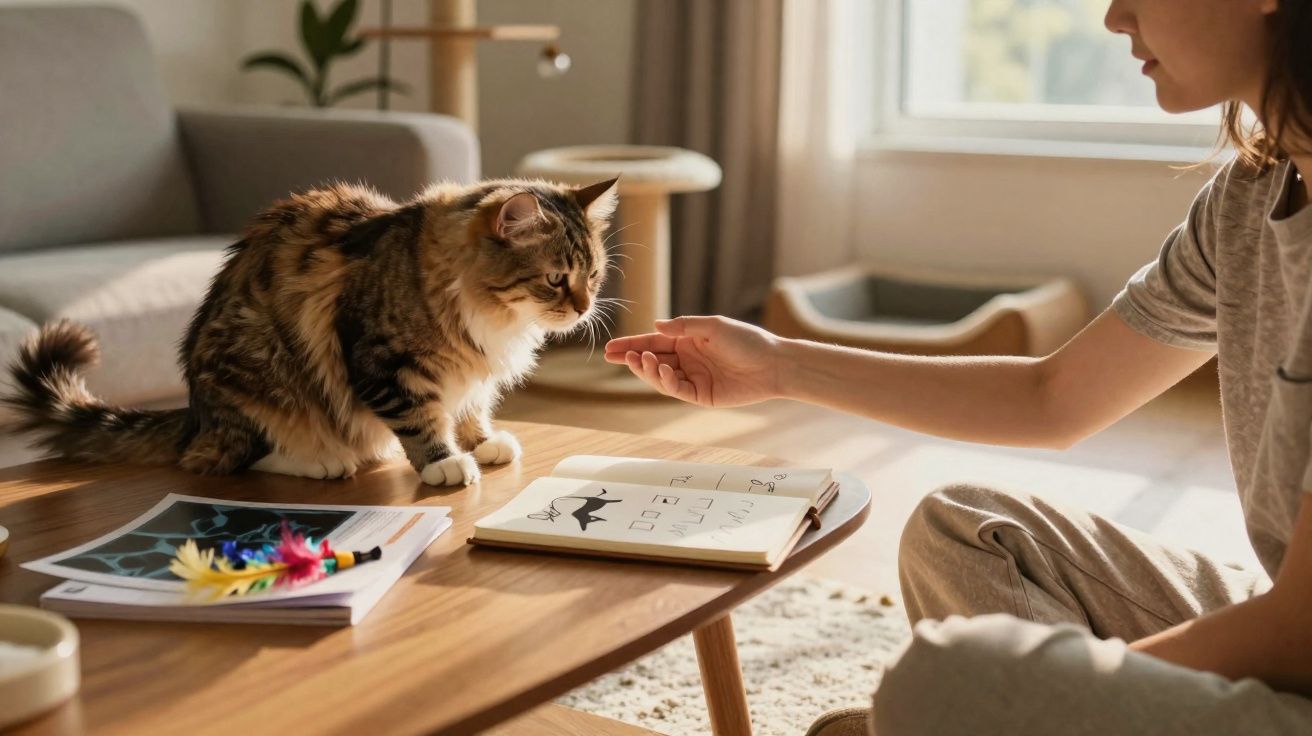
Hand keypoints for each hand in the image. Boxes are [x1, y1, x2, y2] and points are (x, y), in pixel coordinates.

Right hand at [604, 316, 785, 407]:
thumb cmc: (747, 340)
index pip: (654, 342)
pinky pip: (678, 390)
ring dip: (648, 369)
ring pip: (661, 377)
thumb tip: (656, 325)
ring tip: (642, 359)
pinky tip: (662, 370)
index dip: (631, 345)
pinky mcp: (702, 395)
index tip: (610, 348)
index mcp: (688, 340)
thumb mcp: (714, 326)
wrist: (773, 364)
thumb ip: (685, 326)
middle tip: (614, 356)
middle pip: (653, 359)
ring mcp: (694, 378)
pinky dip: (666, 381)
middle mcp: (688, 359)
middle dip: (632, 358)